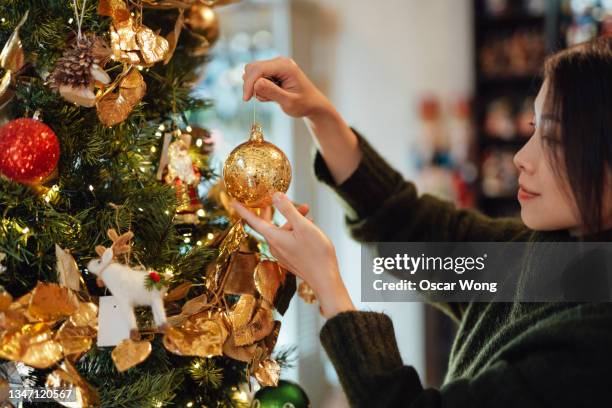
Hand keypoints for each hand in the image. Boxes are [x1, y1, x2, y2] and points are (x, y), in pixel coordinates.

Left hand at [231, 192, 355, 318]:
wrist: (325, 279)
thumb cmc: (316, 253)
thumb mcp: (303, 226)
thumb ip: (288, 210)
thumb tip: (275, 195)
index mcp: (274, 238)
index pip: (253, 221)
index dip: (243, 210)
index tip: (233, 201)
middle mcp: (275, 246)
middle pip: (268, 224)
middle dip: (274, 209)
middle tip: (271, 197)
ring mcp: (283, 254)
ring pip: (282, 231)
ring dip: (292, 219)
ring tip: (307, 210)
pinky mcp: (291, 258)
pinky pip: (288, 239)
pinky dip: (296, 229)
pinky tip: (309, 224)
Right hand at [243, 57, 334, 119]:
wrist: (313, 104)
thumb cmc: (304, 104)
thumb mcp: (289, 102)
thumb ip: (272, 92)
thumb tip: (255, 83)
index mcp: (285, 66)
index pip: (258, 69)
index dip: (249, 84)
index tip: (246, 100)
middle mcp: (279, 62)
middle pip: (252, 68)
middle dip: (251, 85)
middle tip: (262, 100)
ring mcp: (276, 65)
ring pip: (253, 73)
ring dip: (256, 88)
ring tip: (271, 98)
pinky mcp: (273, 71)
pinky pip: (258, 77)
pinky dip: (260, 88)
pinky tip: (272, 96)